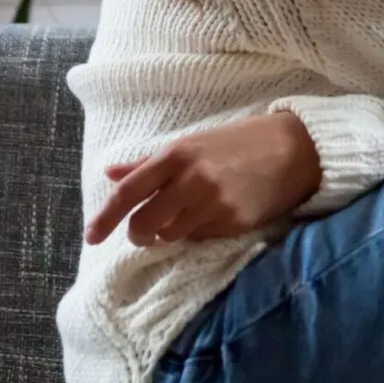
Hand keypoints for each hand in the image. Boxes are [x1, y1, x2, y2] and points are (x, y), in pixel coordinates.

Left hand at [84, 109, 323, 246]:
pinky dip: (198, 232)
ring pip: (172, 235)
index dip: (105, 217)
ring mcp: (213, 203)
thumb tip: (110, 174)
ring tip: (189, 215)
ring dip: (171, 232)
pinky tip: (215, 214)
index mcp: (175, 155)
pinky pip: (201, 238)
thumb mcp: (190, 144)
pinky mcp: (234, 222)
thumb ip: (148, 163)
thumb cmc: (237, 144)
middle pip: (145, 223)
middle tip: (144, 233)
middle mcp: (191, 180)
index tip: (91, 236)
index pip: (129, 192)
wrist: (292, 149)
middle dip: (139, 234)